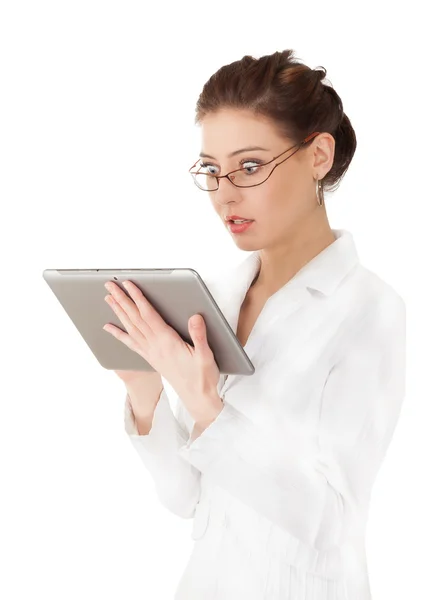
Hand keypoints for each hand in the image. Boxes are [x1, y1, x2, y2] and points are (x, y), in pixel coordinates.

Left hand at [103, 280, 221, 422]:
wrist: (197, 398)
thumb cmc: (202, 377)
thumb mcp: (206, 356)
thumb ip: (199, 335)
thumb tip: (194, 316)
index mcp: (167, 342)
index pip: (149, 315)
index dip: (138, 298)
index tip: (129, 285)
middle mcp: (155, 347)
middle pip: (135, 318)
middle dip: (122, 300)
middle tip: (111, 285)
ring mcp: (151, 353)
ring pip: (131, 328)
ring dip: (119, 312)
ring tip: (109, 298)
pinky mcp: (151, 358)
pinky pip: (131, 343)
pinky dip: (119, 334)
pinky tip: (109, 328)